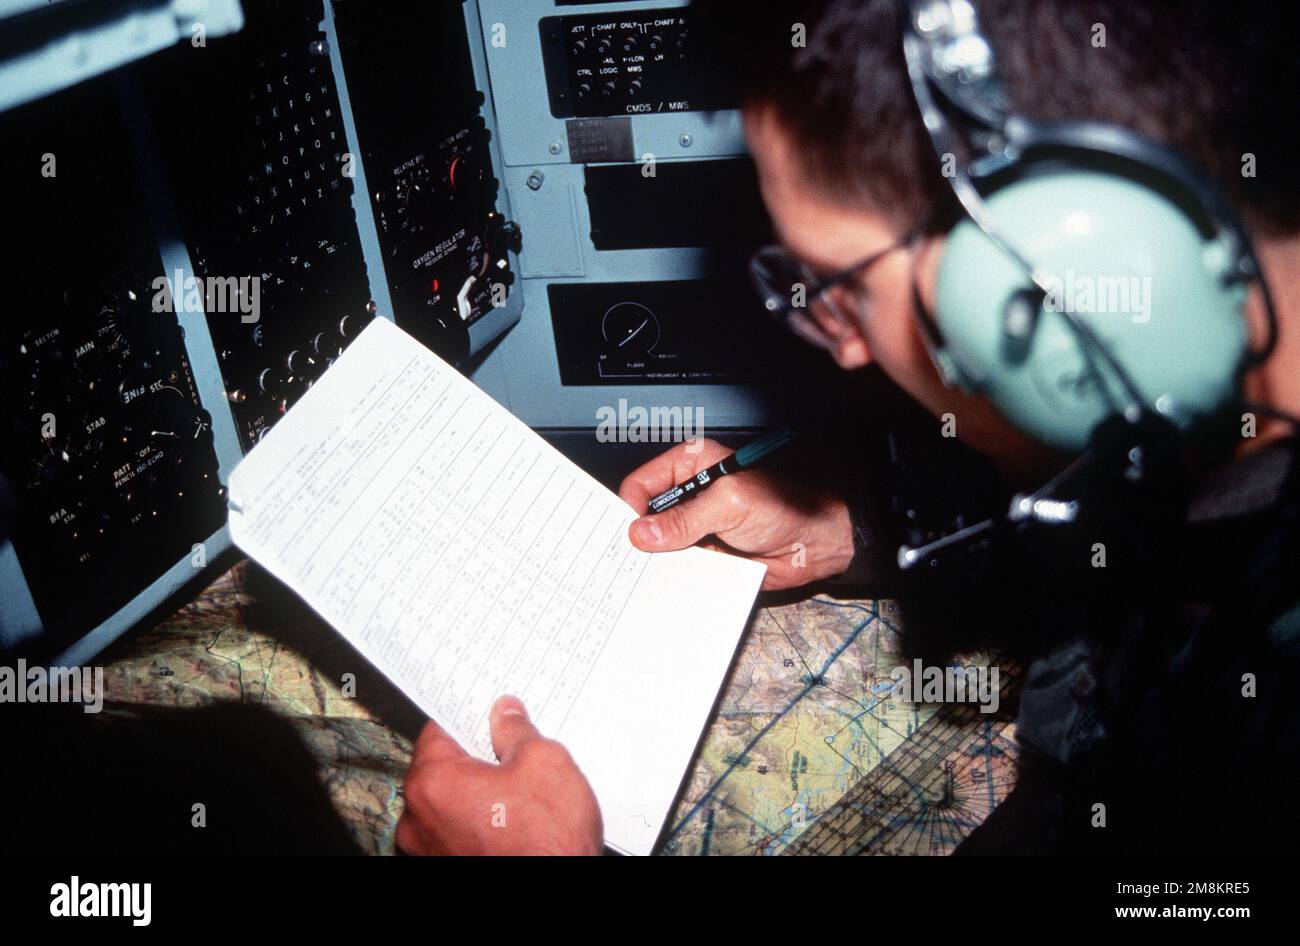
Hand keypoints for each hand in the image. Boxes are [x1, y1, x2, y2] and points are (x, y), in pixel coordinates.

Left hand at [395, 696, 602, 855]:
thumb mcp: (543, 762)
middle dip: (476, 758)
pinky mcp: (446, 867)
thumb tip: (505, 714)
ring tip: (519, 792)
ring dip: (478, 792)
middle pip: (442, 768)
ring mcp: (430, 850)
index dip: (469, 719)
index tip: (489, 715)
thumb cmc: (547, 840)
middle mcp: (419, 820)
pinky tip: (513, 819)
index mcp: (432, 783)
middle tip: (514, 754)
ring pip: (451, 802)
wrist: (558, 895)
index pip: (438, 730)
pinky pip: (457, 830)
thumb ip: (516, 731)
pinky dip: (479, 821)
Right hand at [618, 439, 854, 590]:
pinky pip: (678, 564)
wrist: (814, 543)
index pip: (643, 482)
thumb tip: (643, 533)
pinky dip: (672, 574)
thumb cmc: (784, 507)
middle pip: (646, 515)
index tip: (624, 534)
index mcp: (691, 465)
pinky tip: (666, 584)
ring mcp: (695, 525)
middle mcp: (689, 494)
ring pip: (659, 544)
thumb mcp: (729, 505)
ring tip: (641, 575)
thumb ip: (685, 519)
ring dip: (654, 559)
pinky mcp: (704, 552)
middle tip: (626, 559)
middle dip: (638, 536)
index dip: (630, 507)